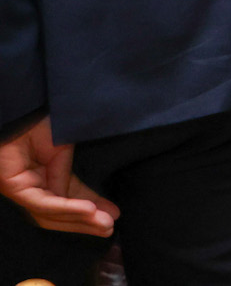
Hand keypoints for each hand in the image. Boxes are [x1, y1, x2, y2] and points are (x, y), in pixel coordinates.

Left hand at [0, 118, 118, 235]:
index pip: (66, 198)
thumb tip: (83, 197)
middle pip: (56, 213)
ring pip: (50, 213)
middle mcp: (28, 185)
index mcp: (40, 175)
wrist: (23, 108)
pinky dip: (66, 207)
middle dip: (84, 223)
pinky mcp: (12, 186)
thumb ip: (67, 173)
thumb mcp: (63, 148)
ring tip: (104, 222)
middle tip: (110, 228)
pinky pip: (42, 202)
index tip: (113, 215)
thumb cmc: (40, 122)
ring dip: (79, 220)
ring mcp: (18, 188)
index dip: (88, 209)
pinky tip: (88, 210)